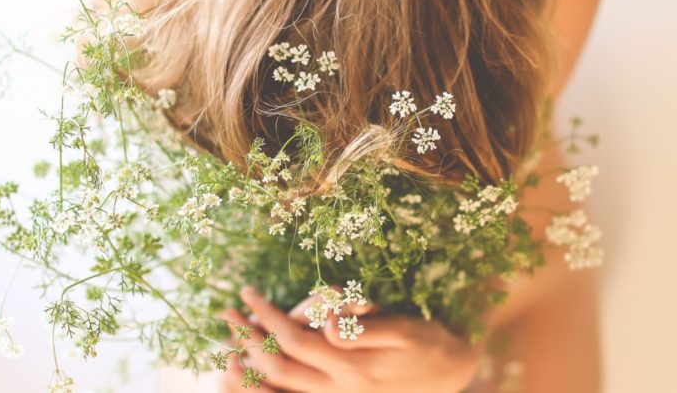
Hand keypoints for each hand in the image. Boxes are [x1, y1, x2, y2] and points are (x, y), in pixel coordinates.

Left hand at [221, 286, 480, 392]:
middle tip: (225, 315)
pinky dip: (268, 388)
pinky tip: (254, 373)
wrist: (451, 374)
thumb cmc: (429, 344)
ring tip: (227, 347)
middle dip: (247, 340)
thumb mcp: (405, 330)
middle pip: (277, 368)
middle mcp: (338, 390)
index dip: (265, 316)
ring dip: (250, 369)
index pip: (293, 340)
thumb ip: (364, 329)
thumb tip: (325, 326)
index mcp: (351, 368)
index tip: (247, 293)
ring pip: (280, 390)